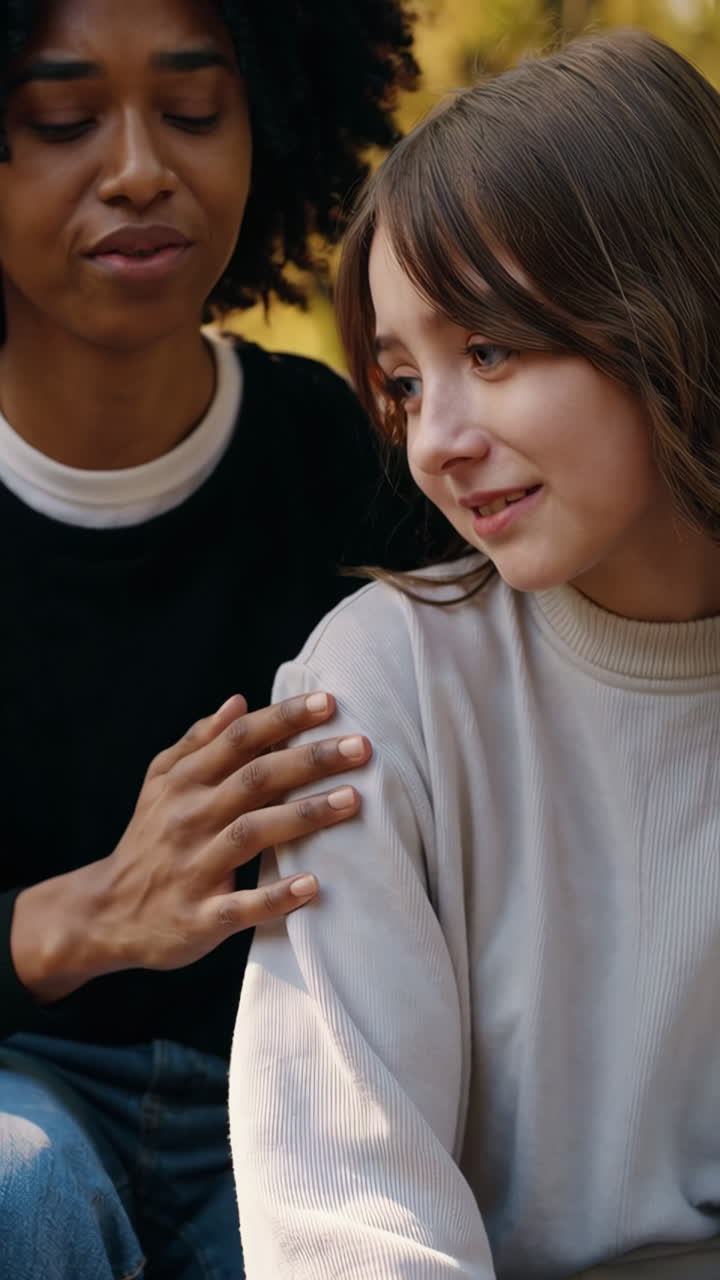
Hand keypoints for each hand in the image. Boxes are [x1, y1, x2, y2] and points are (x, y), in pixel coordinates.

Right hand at [11, 691, 369, 999]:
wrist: (106, 914)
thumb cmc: (150, 838)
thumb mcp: (161, 783)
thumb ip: (199, 742)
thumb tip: (238, 702)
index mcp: (183, 782)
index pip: (238, 739)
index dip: (283, 718)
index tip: (329, 702)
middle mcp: (188, 817)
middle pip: (254, 779)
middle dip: (309, 760)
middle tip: (362, 746)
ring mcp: (193, 868)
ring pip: (251, 833)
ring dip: (303, 815)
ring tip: (353, 800)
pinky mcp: (199, 917)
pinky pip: (240, 905)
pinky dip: (275, 897)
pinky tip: (313, 885)